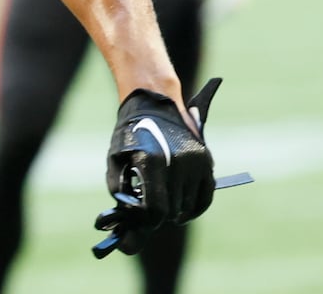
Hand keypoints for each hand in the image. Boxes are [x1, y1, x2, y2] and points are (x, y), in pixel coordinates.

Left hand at [93, 78, 220, 258]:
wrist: (154, 102)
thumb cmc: (130, 132)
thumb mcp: (115, 157)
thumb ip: (118, 187)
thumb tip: (128, 213)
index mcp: (151, 162)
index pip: (157, 208)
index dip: (150, 220)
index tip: (145, 220)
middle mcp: (177, 162)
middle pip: (174, 209)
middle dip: (162, 215)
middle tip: (153, 212)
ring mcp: (194, 161)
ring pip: (189, 205)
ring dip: (178, 211)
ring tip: (166, 206)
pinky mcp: (206, 160)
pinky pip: (207, 195)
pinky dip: (197, 207)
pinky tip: (186, 211)